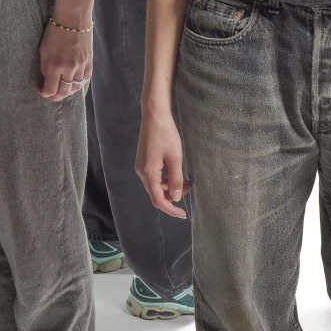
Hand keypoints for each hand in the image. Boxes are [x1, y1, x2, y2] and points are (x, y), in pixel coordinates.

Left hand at [38, 14, 91, 100]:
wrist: (73, 18)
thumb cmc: (54, 31)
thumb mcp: (43, 49)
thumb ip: (45, 66)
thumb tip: (47, 79)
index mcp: (55, 65)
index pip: (50, 90)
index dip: (45, 93)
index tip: (41, 90)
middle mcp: (69, 68)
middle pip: (64, 92)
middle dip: (56, 96)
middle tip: (51, 93)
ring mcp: (81, 66)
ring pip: (76, 88)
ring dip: (68, 91)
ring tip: (62, 87)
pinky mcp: (89, 61)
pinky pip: (85, 79)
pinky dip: (79, 83)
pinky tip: (73, 81)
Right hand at [136, 104, 191, 218]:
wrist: (154, 115)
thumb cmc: (165, 134)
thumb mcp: (175, 158)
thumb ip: (176, 179)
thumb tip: (176, 196)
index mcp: (148, 173)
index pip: (158, 199)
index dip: (171, 209)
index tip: (183, 215)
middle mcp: (141, 172)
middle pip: (156, 193)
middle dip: (173, 195)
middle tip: (189, 187)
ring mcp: (141, 166)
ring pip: (156, 185)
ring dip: (170, 186)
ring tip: (185, 179)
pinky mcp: (144, 160)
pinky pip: (154, 176)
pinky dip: (165, 178)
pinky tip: (175, 172)